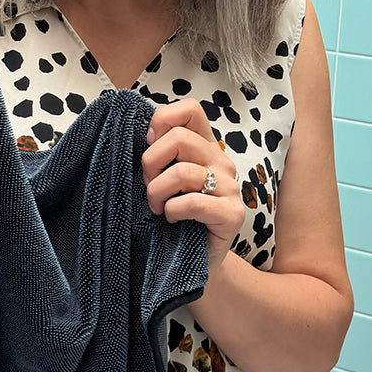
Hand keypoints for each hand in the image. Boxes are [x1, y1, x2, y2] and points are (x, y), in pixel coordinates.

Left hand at [142, 99, 244, 275]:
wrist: (196, 262)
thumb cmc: (176, 215)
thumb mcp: (165, 177)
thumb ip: (160, 153)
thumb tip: (138, 134)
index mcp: (204, 145)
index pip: (190, 109)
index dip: (163, 119)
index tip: (148, 143)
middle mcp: (220, 160)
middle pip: (179, 138)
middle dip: (151, 162)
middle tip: (148, 184)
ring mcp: (230, 187)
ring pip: (183, 172)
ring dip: (157, 192)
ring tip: (157, 206)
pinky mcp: (232, 214)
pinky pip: (194, 202)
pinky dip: (173, 210)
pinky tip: (172, 218)